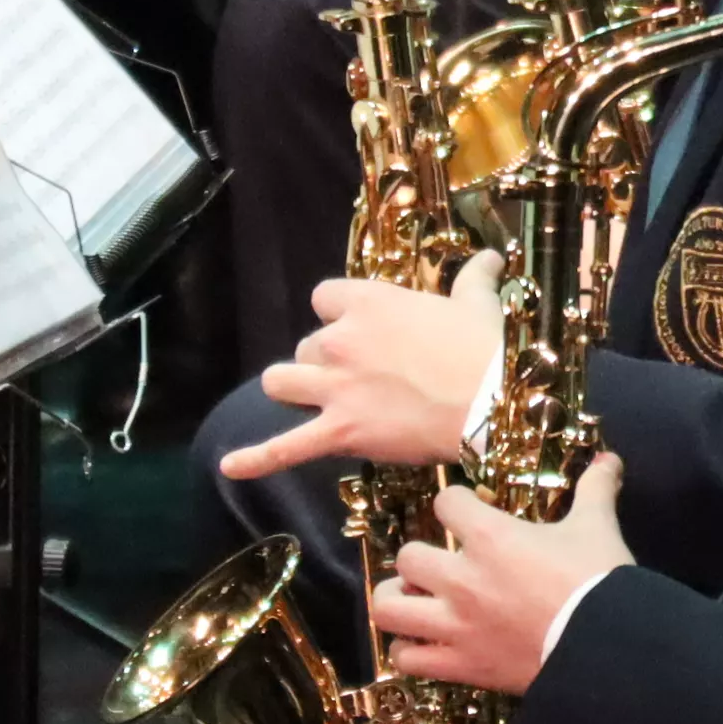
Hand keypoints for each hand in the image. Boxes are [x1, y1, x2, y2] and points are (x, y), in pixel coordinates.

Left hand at [219, 255, 505, 479]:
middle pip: (306, 347)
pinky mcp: (340, 431)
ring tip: (309, 398)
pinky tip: (229, 467)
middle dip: (324, 361)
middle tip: (358, 375)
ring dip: (292, 388)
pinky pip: (285, 447)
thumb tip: (493, 256)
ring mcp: (335, 388)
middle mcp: (340, 341)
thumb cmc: (486, 348)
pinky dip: (256, 459)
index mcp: (368, 302)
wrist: (493, 401)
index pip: (324, 297)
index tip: (362, 327)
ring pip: (281, 382)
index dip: (339, 315)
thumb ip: (474, 277)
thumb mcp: (477, 303)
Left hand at [367, 456, 633, 695]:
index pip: (446, 502)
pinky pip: (407, 659)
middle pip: (407, 556)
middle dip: (419, 557)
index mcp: (489, 537)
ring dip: (396, 602)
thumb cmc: (597, 580)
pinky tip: (423, 644)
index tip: (469, 509)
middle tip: (438, 563)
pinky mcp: (460, 665)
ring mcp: (454, 625)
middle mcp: (460, 579)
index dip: (456, 502)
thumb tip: (608, 459)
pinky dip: (408, 651)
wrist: (606, 647)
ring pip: (388, 608)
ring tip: (413, 600)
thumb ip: (595, 489)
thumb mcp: (597, 526)